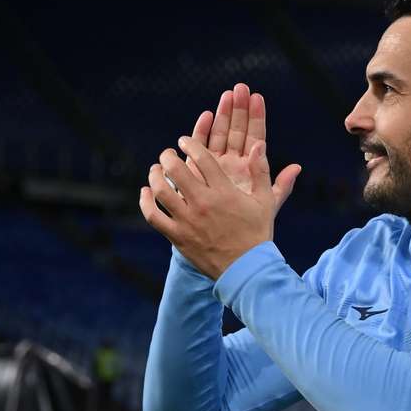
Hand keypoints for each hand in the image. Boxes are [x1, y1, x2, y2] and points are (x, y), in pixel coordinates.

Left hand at [139, 85, 300, 278]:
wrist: (246, 269)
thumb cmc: (257, 234)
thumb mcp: (265, 201)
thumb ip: (261, 171)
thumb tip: (259, 144)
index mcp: (224, 192)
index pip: (201, 157)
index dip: (189, 144)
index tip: (184, 141)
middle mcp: (203, 203)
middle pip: (176, 170)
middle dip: (168, 156)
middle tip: (168, 154)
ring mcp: (188, 220)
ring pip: (161, 190)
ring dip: (155, 175)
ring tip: (156, 169)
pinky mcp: (178, 237)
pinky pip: (153, 216)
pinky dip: (145, 202)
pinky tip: (146, 192)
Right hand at [187, 83, 299, 213]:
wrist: (222, 242)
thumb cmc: (247, 226)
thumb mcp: (268, 205)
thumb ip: (282, 187)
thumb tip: (297, 167)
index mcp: (251, 168)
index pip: (256, 137)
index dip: (257, 118)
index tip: (258, 98)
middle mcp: (233, 164)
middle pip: (237, 131)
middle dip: (239, 109)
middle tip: (241, 88)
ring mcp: (215, 165)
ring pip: (219, 135)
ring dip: (222, 115)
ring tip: (226, 95)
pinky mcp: (196, 170)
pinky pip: (199, 148)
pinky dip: (202, 132)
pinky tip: (206, 116)